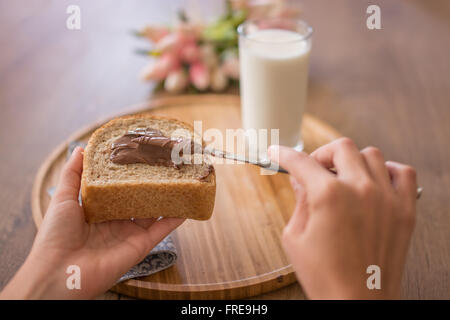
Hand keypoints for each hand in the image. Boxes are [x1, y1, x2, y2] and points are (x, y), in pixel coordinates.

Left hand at [0, 147, 184, 298]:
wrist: (59, 272)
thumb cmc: (56, 235)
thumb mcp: (63, 198)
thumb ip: (73, 174)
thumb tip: (81, 148)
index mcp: (99, 211)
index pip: (119, 189)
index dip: (129, 175)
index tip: (140, 158)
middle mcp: (116, 222)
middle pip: (139, 200)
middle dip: (150, 184)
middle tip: (164, 165)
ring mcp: (130, 234)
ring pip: (153, 212)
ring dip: (166, 198)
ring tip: (179, 180)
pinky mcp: (140, 246)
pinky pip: (162, 230)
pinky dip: (175, 219)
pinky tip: (186, 205)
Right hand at [268, 138, 416, 298]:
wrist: (356, 303)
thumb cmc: (324, 276)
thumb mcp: (296, 237)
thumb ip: (299, 201)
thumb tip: (301, 180)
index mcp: (328, 196)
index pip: (301, 162)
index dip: (284, 154)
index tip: (278, 152)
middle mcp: (360, 189)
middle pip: (341, 148)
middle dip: (321, 154)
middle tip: (314, 169)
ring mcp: (386, 198)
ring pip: (371, 154)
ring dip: (353, 161)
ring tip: (343, 177)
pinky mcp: (405, 210)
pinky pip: (403, 172)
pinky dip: (388, 170)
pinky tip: (375, 181)